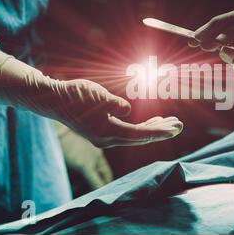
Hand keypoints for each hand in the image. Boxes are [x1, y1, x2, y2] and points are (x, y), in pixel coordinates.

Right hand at [0, 48, 182, 147]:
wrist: (54, 100)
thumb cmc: (74, 95)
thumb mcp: (97, 95)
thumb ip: (114, 104)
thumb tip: (128, 110)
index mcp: (107, 132)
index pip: (140, 135)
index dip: (160, 132)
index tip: (177, 128)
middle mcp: (107, 139)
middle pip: (141, 138)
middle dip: (161, 131)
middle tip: (180, 125)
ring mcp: (105, 137)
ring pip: (135, 136)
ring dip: (152, 129)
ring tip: (170, 122)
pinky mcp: (103, 131)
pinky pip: (127, 132)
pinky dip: (141, 127)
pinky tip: (151, 122)